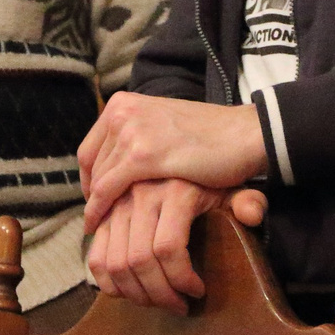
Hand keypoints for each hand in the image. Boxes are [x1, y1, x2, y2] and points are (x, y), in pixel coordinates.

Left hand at [77, 94, 266, 229]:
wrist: (245, 134)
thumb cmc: (211, 136)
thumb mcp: (163, 127)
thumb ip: (137, 138)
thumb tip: (113, 165)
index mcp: (124, 103)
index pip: (89, 149)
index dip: (89, 180)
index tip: (97, 202)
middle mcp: (122, 113)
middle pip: (92, 166)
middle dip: (93, 196)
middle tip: (101, 221)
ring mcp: (131, 132)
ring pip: (98, 180)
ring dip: (97, 208)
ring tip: (103, 231)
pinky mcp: (143, 156)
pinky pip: (107, 189)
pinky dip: (100, 211)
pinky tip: (100, 227)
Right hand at [87, 179, 269, 315]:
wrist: (185, 151)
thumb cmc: (210, 178)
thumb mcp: (232, 186)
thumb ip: (248, 201)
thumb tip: (251, 214)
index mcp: (175, 190)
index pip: (168, 248)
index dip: (181, 279)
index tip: (197, 291)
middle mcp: (141, 193)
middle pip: (139, 260)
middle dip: (160, 294)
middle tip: (178, 306)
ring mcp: (119, 204)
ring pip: (115, 263)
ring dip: (135, 294)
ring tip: (156, 301)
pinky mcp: (105, 214)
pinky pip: (96, 256)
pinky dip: (108, 282)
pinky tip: (130, 291)